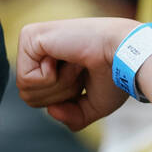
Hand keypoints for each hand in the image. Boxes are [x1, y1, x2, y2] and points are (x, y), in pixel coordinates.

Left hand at [16, 18, 139, 130]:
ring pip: (25, 89)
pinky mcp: (28, 36)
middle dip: (59, 95)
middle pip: (28, 97)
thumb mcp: (92, 105)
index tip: (84, 79)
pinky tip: (65, 57)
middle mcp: (37, 50)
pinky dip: (50, 77)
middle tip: (80, 70)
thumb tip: (51, 111)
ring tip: (75, 63)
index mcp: (50, 62)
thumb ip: (71, 115)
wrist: (126, 55)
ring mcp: (30, 40)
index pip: (37, 99)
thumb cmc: (115, 76)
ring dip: (58, 85)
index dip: (63, 100)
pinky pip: (25, 78)